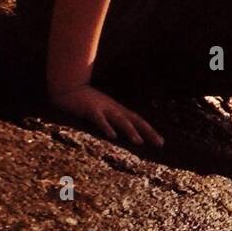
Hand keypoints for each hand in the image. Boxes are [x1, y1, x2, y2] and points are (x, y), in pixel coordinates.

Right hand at [49, 85, 164, 148]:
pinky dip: (106, 127)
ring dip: (130, 131)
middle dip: (148, 132)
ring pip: (120, 120)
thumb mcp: (102, 110)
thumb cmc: (86, 102)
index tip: (161, 142)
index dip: (150, 131)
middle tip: (160, 143)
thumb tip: (119, 135)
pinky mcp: (90, 110)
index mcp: (118, 110)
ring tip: (139, 142)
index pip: (138, 121)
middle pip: (135, 120)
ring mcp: (103, 108)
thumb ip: (111, 120)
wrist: (70, 87)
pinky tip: (112, 136)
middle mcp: (114, 109)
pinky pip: (100, 119)